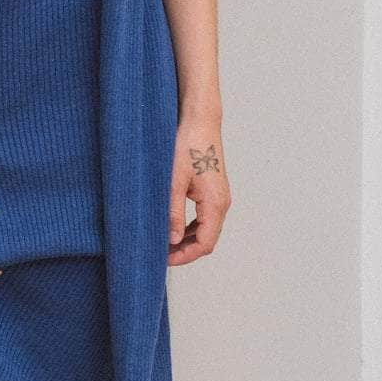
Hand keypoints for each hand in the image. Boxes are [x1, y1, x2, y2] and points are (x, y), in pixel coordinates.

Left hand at [167, 120, 228, 264]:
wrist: (200, 121)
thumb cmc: (188, 145)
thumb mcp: (174, 182)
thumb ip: (173, 213)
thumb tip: (171, 240)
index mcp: (215, 203)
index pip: (205, 244)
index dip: (185, 256)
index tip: (164, 259)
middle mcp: (221, 203)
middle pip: (207, 240)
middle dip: (184, 251)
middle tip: (160, 254)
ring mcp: (219, 197)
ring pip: (205, 230)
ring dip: (187, 240)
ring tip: (163, 243)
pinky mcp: (213, 190)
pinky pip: (204, 217)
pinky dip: (190, 227)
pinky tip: (172, 227)